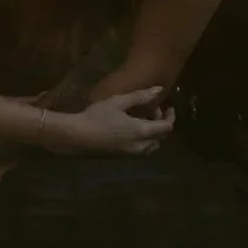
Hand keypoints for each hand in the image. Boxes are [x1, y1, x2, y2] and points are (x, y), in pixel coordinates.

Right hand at [45, 87, 175, 156]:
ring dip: (152, 135)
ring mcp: (131, 154)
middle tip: (152, 111)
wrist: (77, 137)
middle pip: (160, 139)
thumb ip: (140, 97)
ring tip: (142, 121)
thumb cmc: (97, 116)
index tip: (169, 107)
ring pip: (151, 147)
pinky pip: (140, 151)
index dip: (170, 117)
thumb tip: (159, 90)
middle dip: (160, 125)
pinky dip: (143, 141)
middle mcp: (140, 146)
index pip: (166, 127)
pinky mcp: (121, 158)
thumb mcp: (118, 102)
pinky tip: (130, 131)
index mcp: (142, 131)